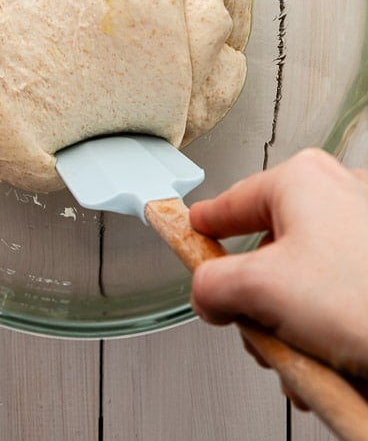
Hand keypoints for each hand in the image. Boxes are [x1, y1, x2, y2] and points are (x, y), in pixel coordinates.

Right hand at [190, 148, 367, 403]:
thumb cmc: (366, 300)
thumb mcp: (257, 289)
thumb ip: (209, 285)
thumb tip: (207, 295)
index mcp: (301, 179)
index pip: (228, 202)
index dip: (203, 227)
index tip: (190, 232)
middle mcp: (337, 194)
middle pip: (267, 249)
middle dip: (257, 302)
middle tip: (258, 330)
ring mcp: (365, 230)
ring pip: (303, 279)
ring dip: (291, 325)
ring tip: (301, 355)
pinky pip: (337, 293)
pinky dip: (324, 328)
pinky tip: (326, 360)